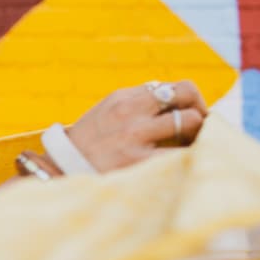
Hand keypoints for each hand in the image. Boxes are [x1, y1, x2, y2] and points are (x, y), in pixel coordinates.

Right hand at [65, 80, 207, 172]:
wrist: (59, 171)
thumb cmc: (86, 146)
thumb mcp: (105, 115)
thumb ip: (135, 107)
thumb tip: (174, 106)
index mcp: (123, 98)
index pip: (172, 87)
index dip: (189, 100)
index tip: (190, 115)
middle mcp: (131, 111)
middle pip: (187, 93)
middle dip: (201, 111)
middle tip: (201, 129)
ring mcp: (135, 134)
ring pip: (189, 121)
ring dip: (198, 135)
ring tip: (193, 148)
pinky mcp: (139, 160)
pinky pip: (181, 154)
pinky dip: (190, 157)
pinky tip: (186, 164)